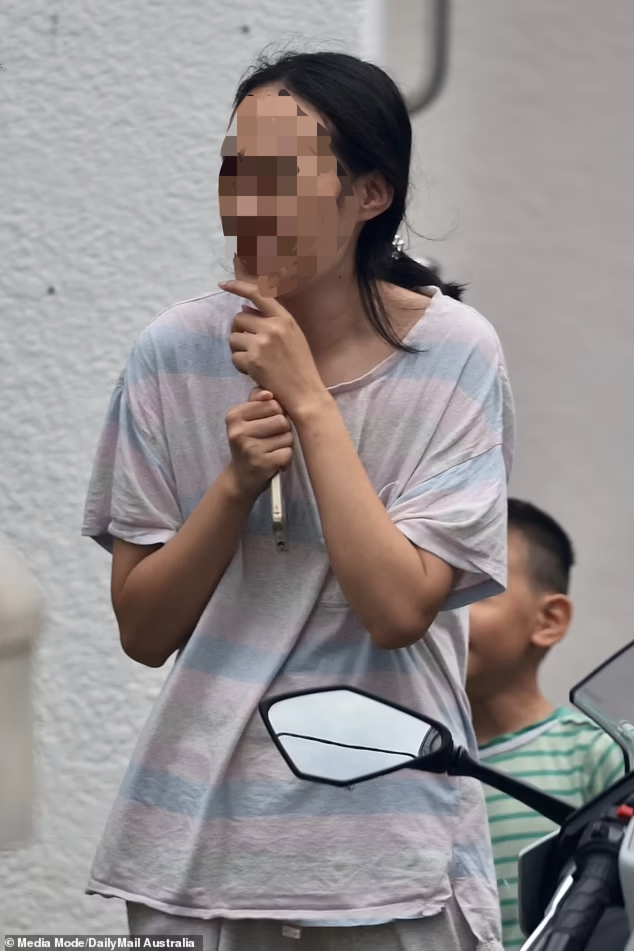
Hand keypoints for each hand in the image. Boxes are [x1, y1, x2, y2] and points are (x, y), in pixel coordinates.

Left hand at [219, 279, 328, 419]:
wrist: (305, 392)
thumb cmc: (300, 366)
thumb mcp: (293, 336)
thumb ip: (271, 321)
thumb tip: (244, 310)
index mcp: (285, 319)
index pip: (258, 294)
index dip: (238, 286)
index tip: (223, 285)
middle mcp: (272, 327)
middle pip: (239, 319)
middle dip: (239, 331)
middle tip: (248, 345)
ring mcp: (261, 344)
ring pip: (233, 338)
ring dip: (238, 349)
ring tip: (253, 360)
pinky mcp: (252, 361)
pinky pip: (234, 357)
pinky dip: (240, 366)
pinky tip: (253, 371)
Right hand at [225, 387, 293, 498]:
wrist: (240, 478)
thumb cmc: (248, 444)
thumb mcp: (246, 420)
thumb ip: (257, 401)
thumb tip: (268, 393)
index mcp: (234, 416)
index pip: (272, 403)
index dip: (277, 413)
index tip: (267, 423)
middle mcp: (239, 432)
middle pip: (282, 420)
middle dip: (283, 429)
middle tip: (270, 439)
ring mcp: (250, 449)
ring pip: (288, 437)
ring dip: (285, 444)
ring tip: (272, 450)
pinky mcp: (262, 464)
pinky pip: (288, 453)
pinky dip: (285, 458)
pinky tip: (274, 461)